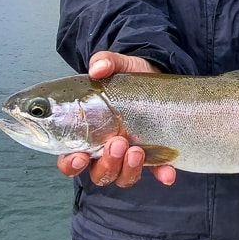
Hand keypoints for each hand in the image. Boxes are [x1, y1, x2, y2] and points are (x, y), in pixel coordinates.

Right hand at [56, 51, 176, 186]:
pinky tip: (167, 173)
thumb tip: (98, 68)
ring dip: (128, 169)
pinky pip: (157, 172)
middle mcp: (106, 151)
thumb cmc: (129, 76)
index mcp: (88, 134)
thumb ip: (105, 62)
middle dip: (107, 164)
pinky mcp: (154, 155)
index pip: (71, 159)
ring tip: (137, 150)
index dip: (71, 164)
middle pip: (99, 173)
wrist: (157, 75)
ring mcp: (130, 156)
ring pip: (123, 177)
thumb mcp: (118, 65)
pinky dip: (162, 175)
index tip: (80, 156)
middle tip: (117, 142)